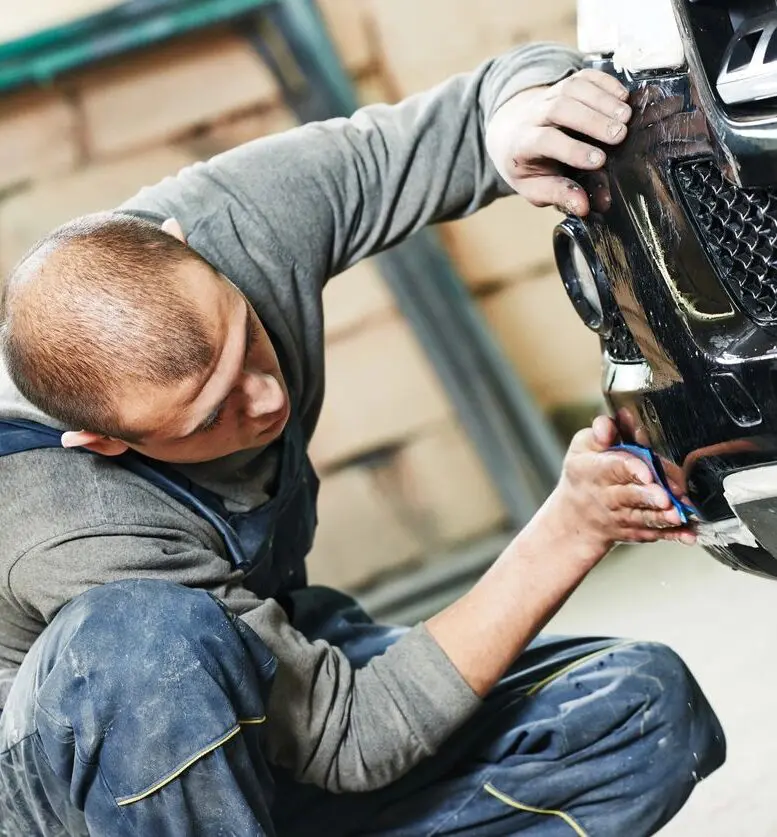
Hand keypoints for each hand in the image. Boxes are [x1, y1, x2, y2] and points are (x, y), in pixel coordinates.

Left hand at [485, 69, 631, 215]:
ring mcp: (549, 95)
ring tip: (626, 116)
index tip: (599, 160)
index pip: (546, 141)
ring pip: (573, 89)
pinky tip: (623, 96)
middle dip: (592, 120)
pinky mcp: (565, 84)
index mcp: (523, 143)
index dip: (572, 150)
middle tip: (620, 135)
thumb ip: (558, 195)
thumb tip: (584, 207)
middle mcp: (534, 115)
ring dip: (602, 99)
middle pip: (560, 109)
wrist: (512, 132)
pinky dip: (605, 82)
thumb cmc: (528, 166)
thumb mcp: (535, 188)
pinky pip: (583, 76)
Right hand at [549, 416, 695, 560]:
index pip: (614, 467)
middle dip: (649, 496)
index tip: (647, 473)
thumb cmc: (585, 473)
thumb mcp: (583, 446)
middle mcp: (607, 495)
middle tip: (665, 498)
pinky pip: (654, 534)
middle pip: (630, 496)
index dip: (632, 469)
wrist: (575, 516)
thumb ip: (601, 432)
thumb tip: (612, 422)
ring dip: (661, 517)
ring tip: (678, 514)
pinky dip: (672, 535)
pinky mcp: (634, 531)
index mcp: (593, 469)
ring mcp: (620, 516)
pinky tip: (688, 534)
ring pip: (642, 517)